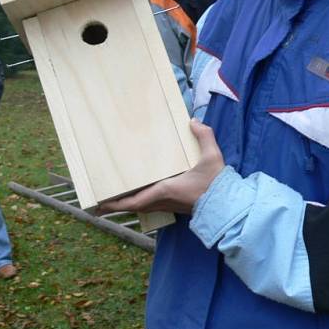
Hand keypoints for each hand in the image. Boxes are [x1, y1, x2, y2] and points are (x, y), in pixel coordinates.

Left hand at [97, 119, 224, 215]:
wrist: (228, 205)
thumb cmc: (216, 184)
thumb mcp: (212, 157)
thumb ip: (204, 136)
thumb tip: (194, 121)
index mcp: (165, 190)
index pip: (135, 200)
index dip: (117, 204)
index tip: (101, 203)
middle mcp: (163, 201)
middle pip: (135, 206)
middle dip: (117, 205)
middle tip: (100, 202)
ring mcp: (169, 206)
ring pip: (143, 207)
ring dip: (129, 204)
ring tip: (116, 198)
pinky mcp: (176, 207)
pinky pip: (152, 206)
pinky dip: (142, 202)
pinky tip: (142, 195)